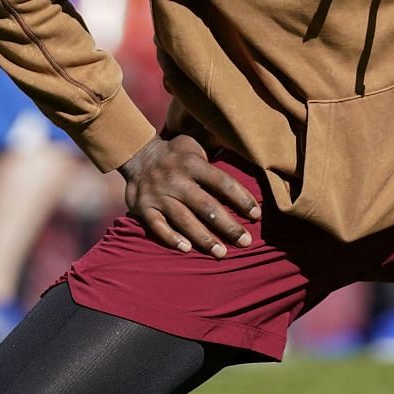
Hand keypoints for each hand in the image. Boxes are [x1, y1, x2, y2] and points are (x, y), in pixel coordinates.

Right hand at [118, 136, 259, 256]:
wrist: (136, 154)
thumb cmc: (176, 153)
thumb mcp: (195, 141)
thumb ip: (216, 143)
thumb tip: (245, 140)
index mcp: (192, 163)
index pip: (222, 182)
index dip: (241, 199)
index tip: (256, 215)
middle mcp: (175, 179)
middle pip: (206, 206)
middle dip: (227, 226)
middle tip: (245, 242)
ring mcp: (158, 195)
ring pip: (184, 220)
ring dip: (204, 238)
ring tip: (222, 253)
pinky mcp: (143, 208)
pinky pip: (158, 226)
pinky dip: (171, 238)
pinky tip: (187, 249)